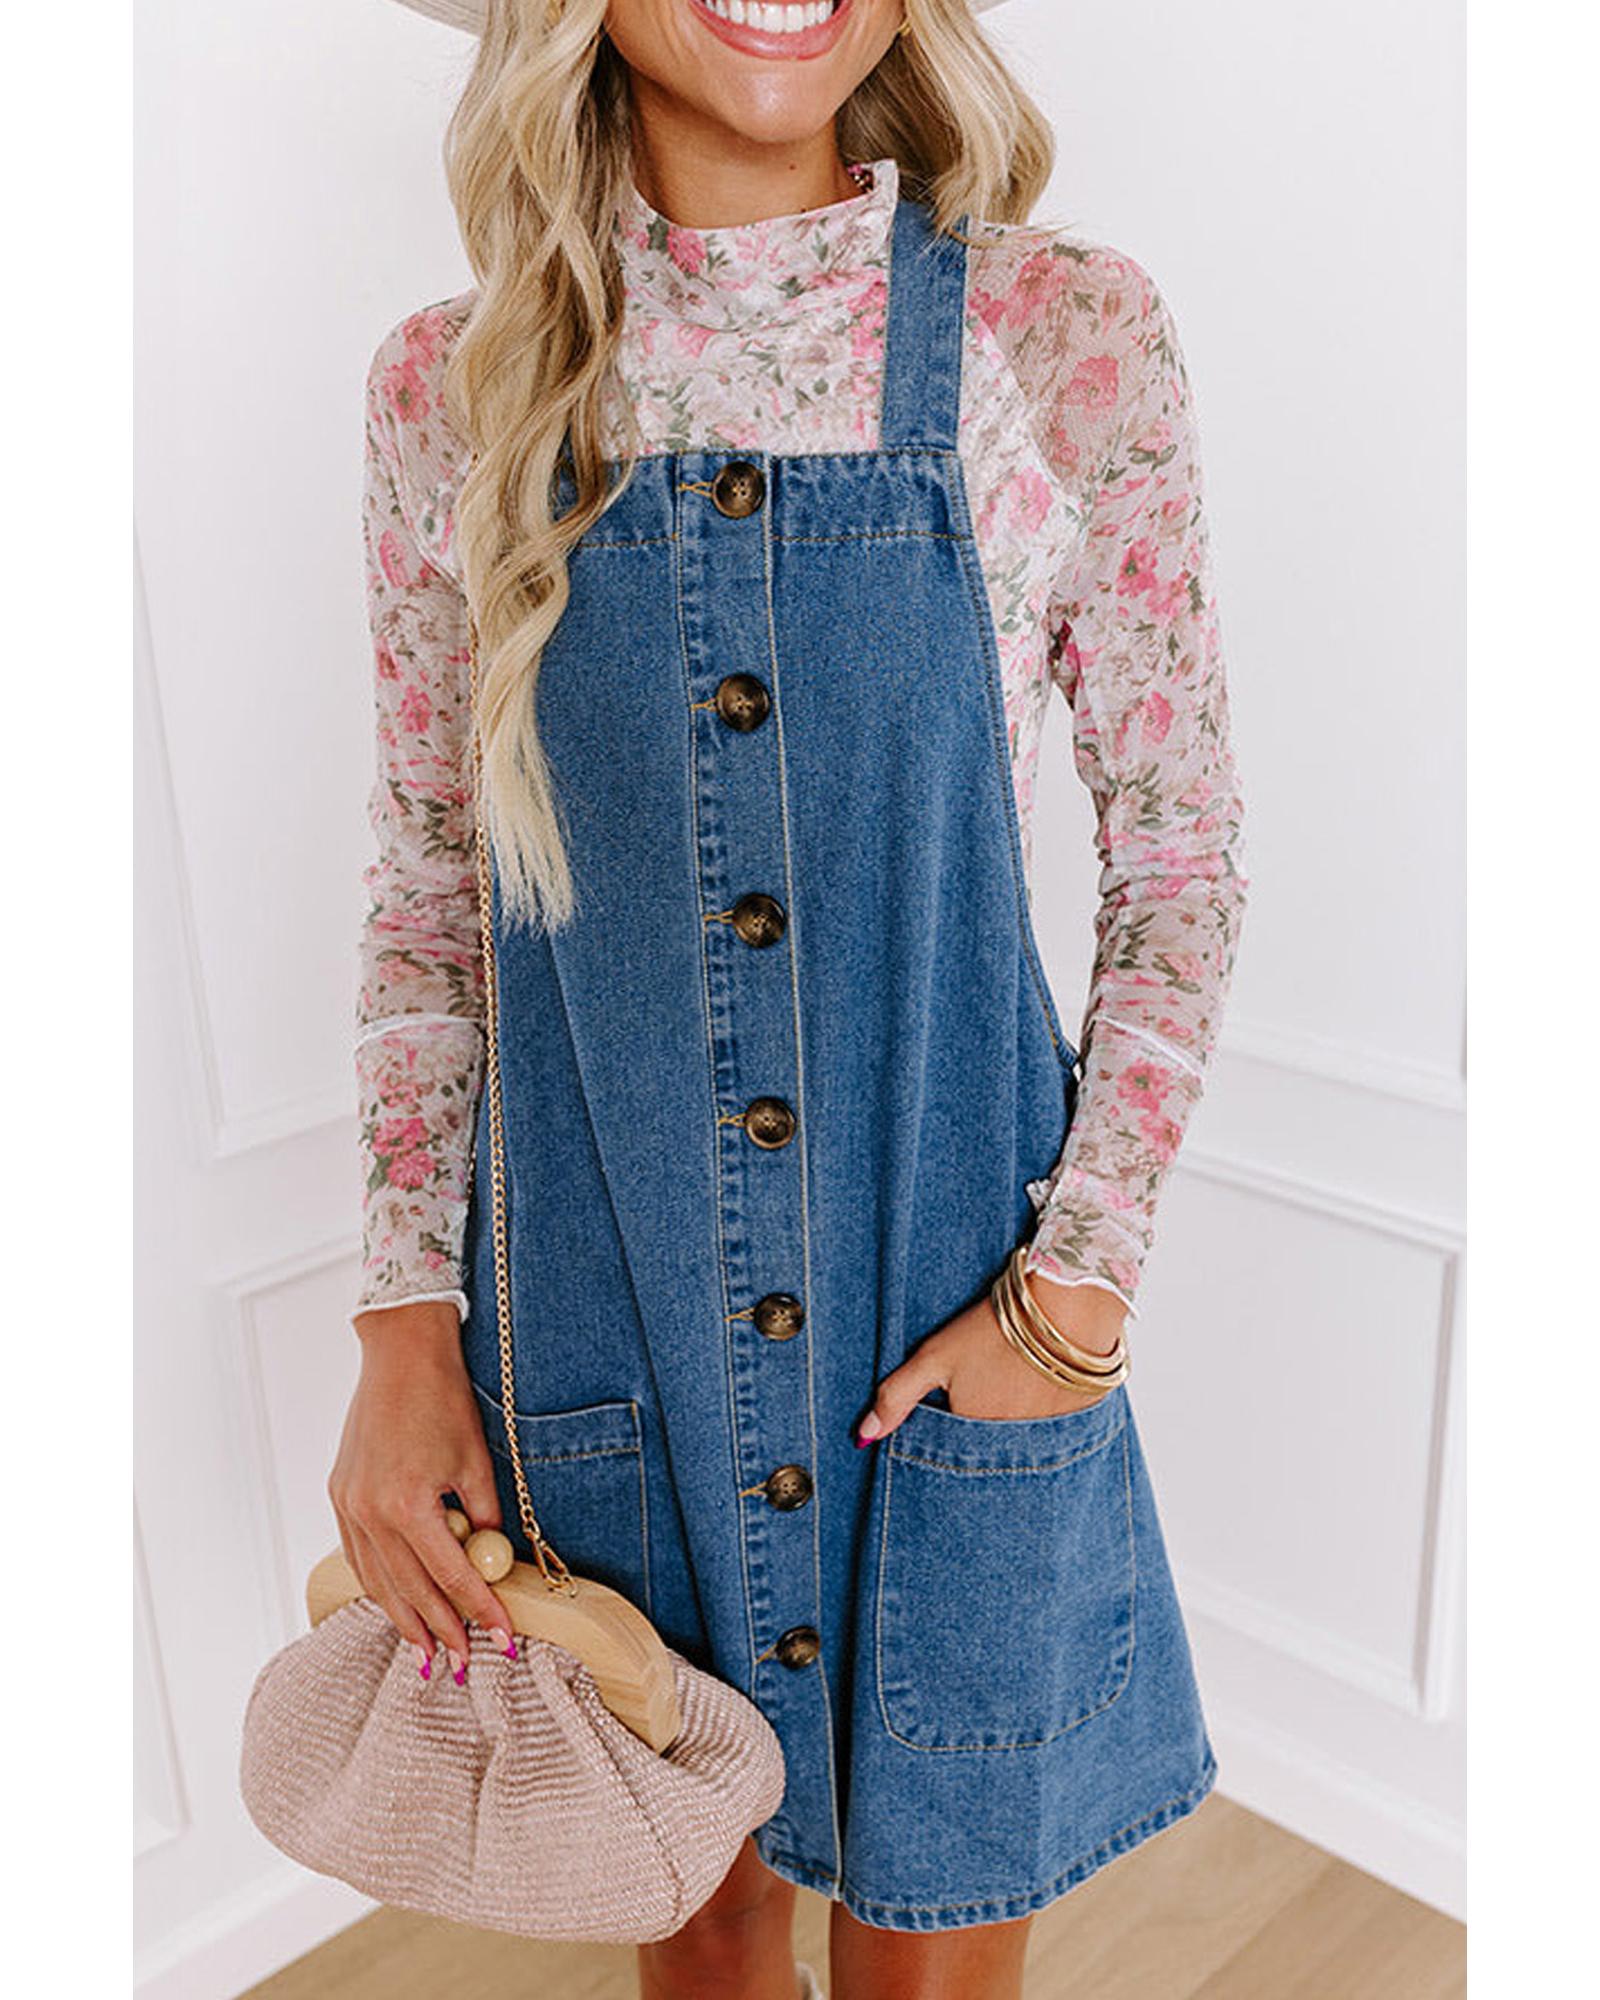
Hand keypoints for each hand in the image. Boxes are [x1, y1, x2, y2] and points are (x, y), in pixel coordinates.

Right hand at [329, 1301, 518, 1677]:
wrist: (399, 1357)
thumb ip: (484, 1516)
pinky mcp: (340, 1496)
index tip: (504, 1638)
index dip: (481, 1610)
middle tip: (465, 1663)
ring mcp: (349, 1507)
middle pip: (411, 1590)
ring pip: (378, 1581)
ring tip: (428, 1653)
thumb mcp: (476, 1461)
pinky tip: (395, 1604)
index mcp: (408, 1506)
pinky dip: (379, 1585)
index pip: (451, 1575)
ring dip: (404, 1620)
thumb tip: (495, 1559)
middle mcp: (371, 1513)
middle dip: (442, 1630)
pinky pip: (358, 1557)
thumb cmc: (443, 1401)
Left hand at [855, 1275, 1126, 1443]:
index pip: (947, 1457)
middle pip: (982, 1456)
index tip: (951, 1405)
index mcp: (973, 1436)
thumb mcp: (935, 1357)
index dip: (946, 1430)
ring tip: (1009, 1387)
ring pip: (1016, 1449)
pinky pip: (1052, 1440)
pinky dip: (1042, 1423)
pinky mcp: (1078, 1430)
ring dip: (1008, 1429)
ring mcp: (1048, 1443)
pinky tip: (1037, 1392)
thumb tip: (864, 1437)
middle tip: (983, 1390)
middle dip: (975, 1437)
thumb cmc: (994, 1329)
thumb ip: (897, 1397)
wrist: (1067, 1305)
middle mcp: (1011, 1450)